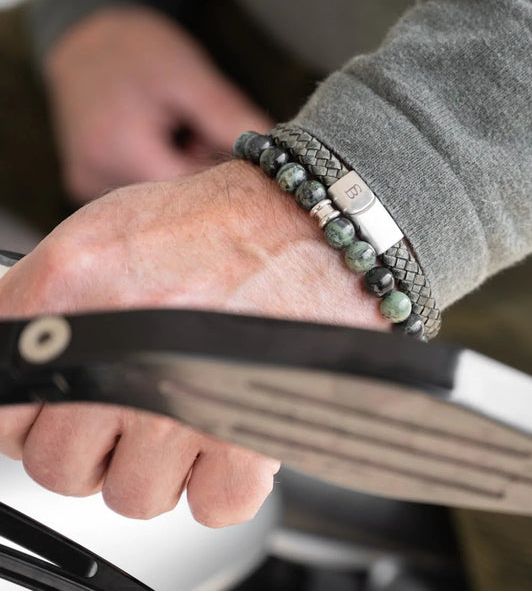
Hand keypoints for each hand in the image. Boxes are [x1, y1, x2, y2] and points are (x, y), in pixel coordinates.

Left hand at [0, 162, 388, 525]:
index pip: (4, 411)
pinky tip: (232, 429)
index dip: (38, 416)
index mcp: (69, 295)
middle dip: (100, 444)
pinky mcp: (245, 435)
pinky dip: (226, 480)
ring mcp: (179, 404)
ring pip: (135, 495)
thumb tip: (18, 353)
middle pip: (61, 466)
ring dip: (165, 464)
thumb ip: (43, 296)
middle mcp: (116, 355)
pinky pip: (213, 505)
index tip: (67, 406)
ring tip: (194, 409)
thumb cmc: (219, 224)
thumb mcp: (106, 231)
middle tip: (141, 403)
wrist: (306, 221)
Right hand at [45, 7, 272, 201]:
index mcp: (120, 152)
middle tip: (199, 130)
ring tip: (175, 129)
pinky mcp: (87, 181)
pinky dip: (158, 168)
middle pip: (172, 201)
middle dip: (199, 170)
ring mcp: (87, 182)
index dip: (220, 176)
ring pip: (157, 197)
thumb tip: (277, 156)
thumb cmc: (140, 49)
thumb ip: (229, 120)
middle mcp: (95, 178)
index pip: (189, 197)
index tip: (234, 150)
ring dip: (179, 169)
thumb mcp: (191, 77)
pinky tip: (159, 139)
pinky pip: (138, 187)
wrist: (86, 34)